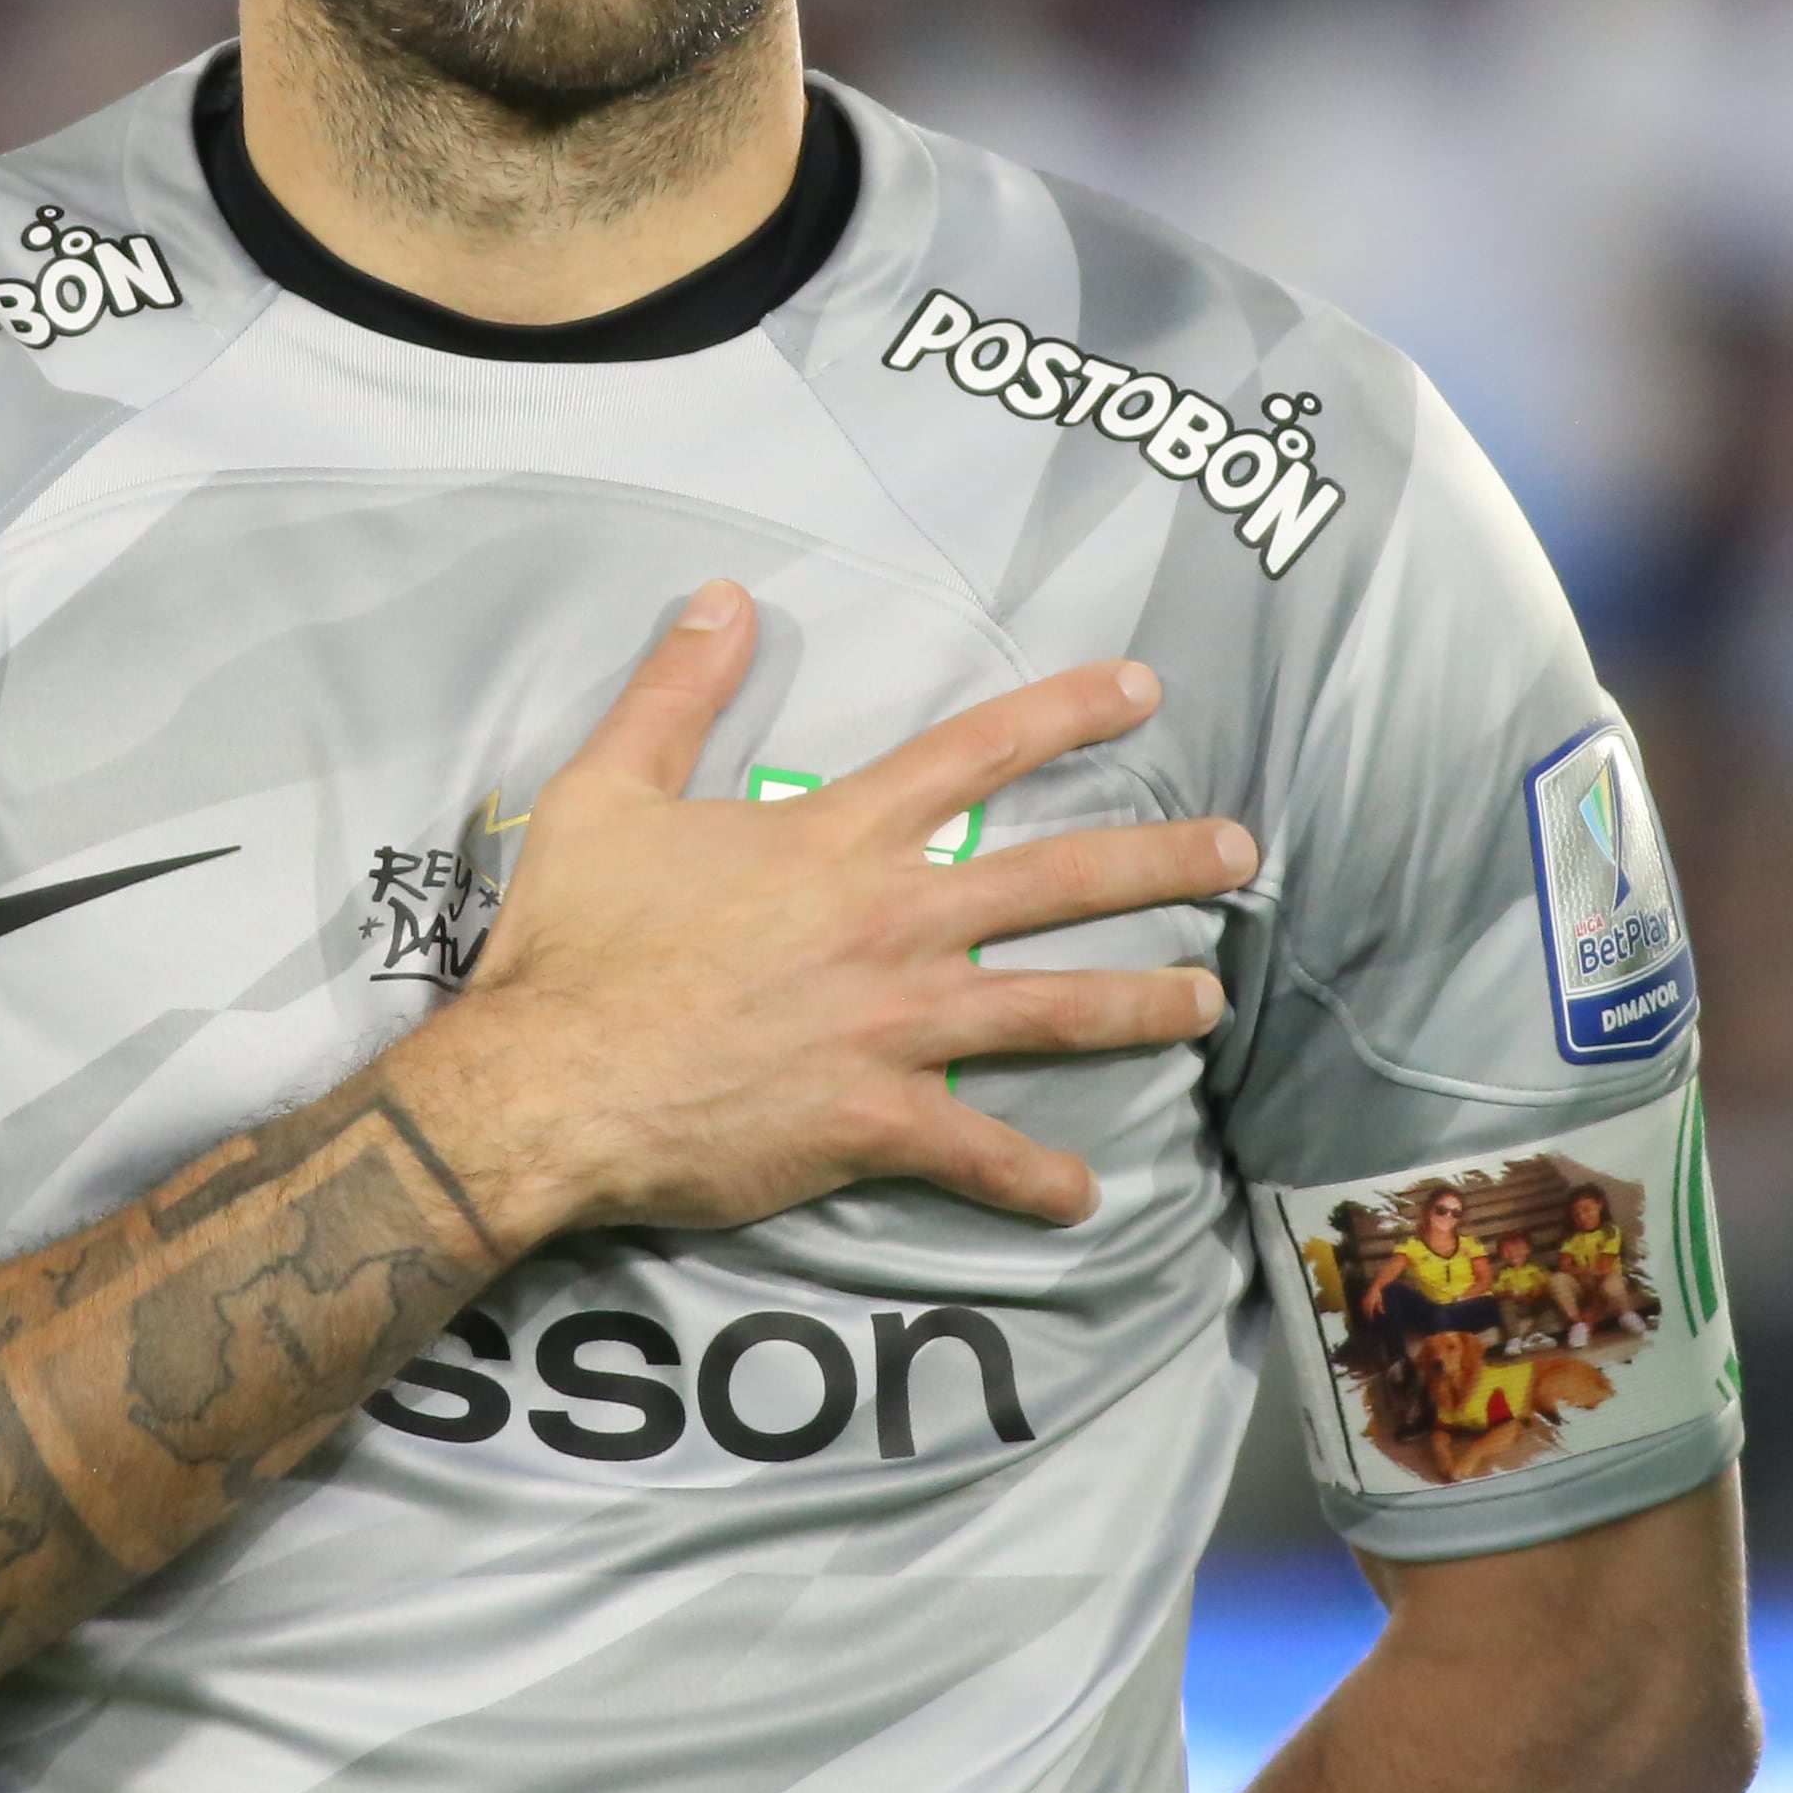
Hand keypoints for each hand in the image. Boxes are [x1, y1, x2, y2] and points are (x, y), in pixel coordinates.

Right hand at [397, 581, 1252, 1241]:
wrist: (550, 1081)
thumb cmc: (573, 939)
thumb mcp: (606, 790)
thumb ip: (674, 691)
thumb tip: (722, 596)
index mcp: (833, 838)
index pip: (975, 753)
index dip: (1066, 713)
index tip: (1145, 690)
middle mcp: (888, 921)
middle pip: (1055, 879)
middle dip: (1161, 860)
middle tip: (1242, 852)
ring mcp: (893, 1024)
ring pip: (1053, 1009)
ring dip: (1142, 1002)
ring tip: (1207, 998)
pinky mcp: (876, 1120)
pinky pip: (979, 1152)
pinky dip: (1036, 1180)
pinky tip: (1084, 1196)